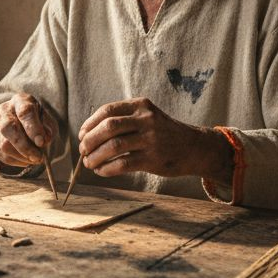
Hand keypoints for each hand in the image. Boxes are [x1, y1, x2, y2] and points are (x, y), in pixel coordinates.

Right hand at [0, 93, 58, 167]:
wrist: (21, 121)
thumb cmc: (37, 121)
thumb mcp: (47, 121)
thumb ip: (48, 129)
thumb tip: (42, 141)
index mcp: (20, 100)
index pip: (24, 112)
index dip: (33, 128)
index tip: (41, 142)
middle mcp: (4, 109)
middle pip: (9, 128)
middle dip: (25, 147)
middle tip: (38, 158)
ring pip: (4, 144)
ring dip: (21, 157)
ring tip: (34, 160)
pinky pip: (0, 154)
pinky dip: (14, 161)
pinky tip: (25, 161)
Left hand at [77, 98, 231, 178]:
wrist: (195, 147)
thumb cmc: (164, 133)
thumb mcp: (147, 116)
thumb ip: (124, 119)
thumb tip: (89, 133)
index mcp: (141, 105)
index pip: (107, 111)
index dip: (90, 124)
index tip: (82, 135)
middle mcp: (146, 120)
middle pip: (108, 127)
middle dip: (89, 140)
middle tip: (83, 150)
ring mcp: (150, 139)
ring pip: (113, 146)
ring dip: (95, 157)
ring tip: (89, 163)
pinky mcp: (153, 159)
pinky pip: (122, 164)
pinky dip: (107, 169)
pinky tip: (102, 171)